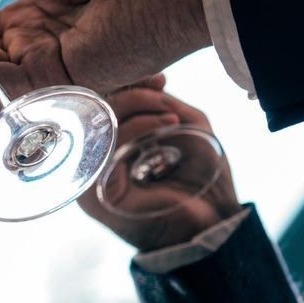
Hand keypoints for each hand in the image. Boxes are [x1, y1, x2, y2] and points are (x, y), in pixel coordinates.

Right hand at [79, 78, 241, 251]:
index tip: (158, 80)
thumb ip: (164, 104)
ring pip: (100, 124)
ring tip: (170, 114)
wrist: (213, 222)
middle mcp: (95, 162)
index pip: (104, 108)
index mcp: (111, 149)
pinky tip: (164, 126)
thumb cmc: (202, 179)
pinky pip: (107, 146)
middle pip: (97, 111)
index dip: (127, 87)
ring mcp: (90, 178)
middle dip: (133, 94)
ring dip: (138, 107)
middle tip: (162, 93)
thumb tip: (152, 82)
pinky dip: (137, 127)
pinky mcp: (93, 193)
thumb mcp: (188, 127)